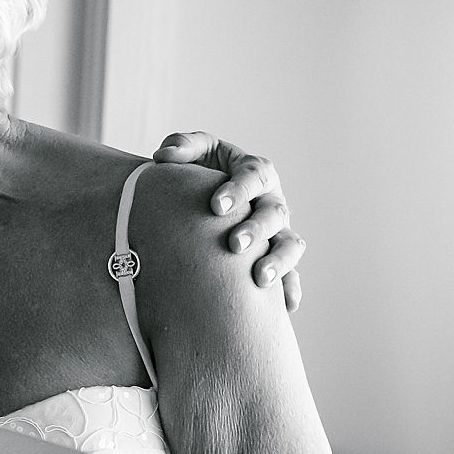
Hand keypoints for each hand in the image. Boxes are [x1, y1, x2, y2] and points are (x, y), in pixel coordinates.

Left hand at [152, 131, 303, 309]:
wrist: (200, 203)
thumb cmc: (198, 174)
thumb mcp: (193, 154)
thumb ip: (182, 146)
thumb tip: (163, 156)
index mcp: (255, 172)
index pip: (254, 174)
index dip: (238, 189)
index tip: (215, 206)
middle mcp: (271, 201)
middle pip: (274, 213)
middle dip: (256, 229)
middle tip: (234, 244)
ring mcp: (277, 231)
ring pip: (289, 244)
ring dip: (279, 261)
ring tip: (260, 279)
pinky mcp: (276, 258)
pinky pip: (291, 275)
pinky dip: (290, 289)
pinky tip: (285, 307)